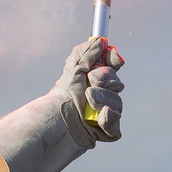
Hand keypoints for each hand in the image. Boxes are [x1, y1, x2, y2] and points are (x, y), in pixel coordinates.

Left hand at [0, 37, 125, 171]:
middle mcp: (105, 94)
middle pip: (117, 83)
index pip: (114, 65)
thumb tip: (100, 40)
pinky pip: (116, 124)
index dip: (114, 59)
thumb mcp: (72, 70)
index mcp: (98, 79)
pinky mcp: (107, 131)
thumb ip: (84, 54)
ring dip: (103, 98)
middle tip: (91, 79)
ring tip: (88, 99)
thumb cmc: (62, 95)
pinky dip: (109, 118)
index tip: (113, 56)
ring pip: (117, 103)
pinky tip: (100, 115)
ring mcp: (106, 113)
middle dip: (106, 78)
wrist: (53, 121)